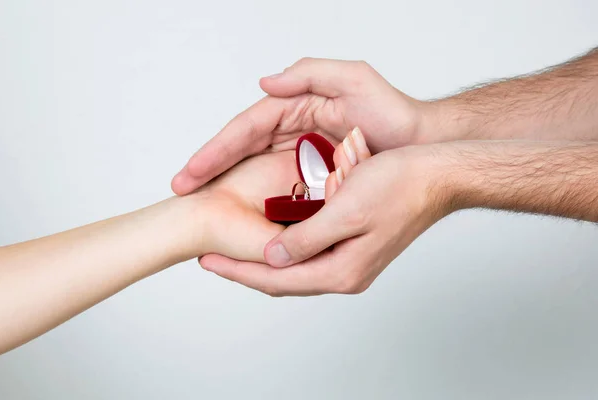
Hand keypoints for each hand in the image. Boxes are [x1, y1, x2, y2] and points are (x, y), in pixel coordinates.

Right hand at [172, 58, 430, 194]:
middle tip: (180, 192)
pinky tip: (240, 217)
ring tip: (199, 208)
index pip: (245, 128)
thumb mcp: (354, 80)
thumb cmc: (392, 112)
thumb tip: (264, 84)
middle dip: (209, 170)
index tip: (191, 171)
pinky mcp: (313, 178)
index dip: (216, 149)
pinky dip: (257, 201)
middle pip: (241, 151)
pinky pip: (278, 189)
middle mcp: (291, 132)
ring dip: (226, 188)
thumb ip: (309, 74)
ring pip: (254, 171)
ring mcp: (300, 156)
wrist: (422, 143)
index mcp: (294, 108)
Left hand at [199, 144, 451, 295]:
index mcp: (341, 270)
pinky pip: (310, 257)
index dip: (238, 270)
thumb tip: (271, 258)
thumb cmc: (397, 186)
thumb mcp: (345, 211)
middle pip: (283, 281)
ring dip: (264, 262)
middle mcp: (345, 274)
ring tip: (234, 252)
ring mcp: (352, 263)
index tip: (207, 260)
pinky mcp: (355, 249)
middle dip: (246, 271)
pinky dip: (285, 251)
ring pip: (295, 270)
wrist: (436, 177)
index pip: (276, 279)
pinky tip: (272, 240)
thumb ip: (305, 239)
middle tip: (213, 259)